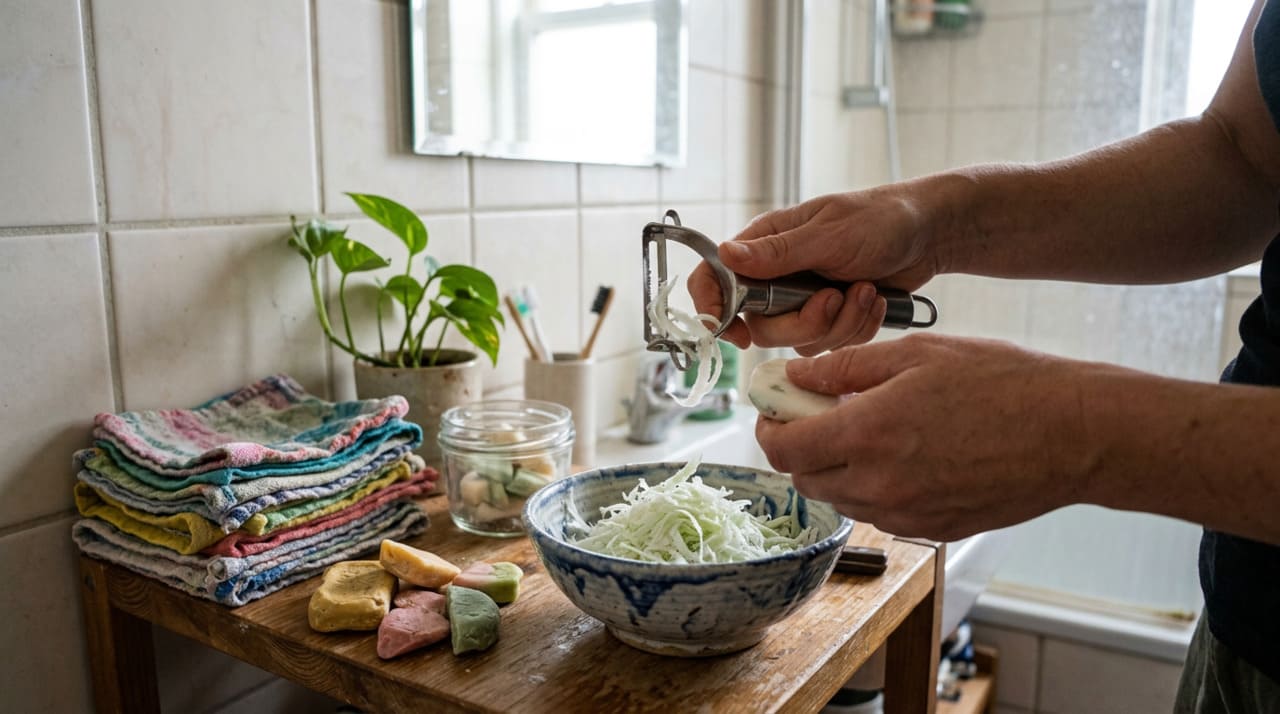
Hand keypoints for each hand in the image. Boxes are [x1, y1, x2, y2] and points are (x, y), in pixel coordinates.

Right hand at [688, 188, 939, 354]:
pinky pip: (829, 345)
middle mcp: (777, 275)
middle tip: (833, 299)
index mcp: (765, 245)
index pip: (715, 279)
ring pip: (797, 341)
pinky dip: (856, 328)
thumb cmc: (879, 218)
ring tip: (864, 290)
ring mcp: (803, 300)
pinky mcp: (830, 318)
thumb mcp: (828, 233)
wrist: (928, 234)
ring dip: (838, 324)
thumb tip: (724, 255)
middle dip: (803, 322)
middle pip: (761, 325)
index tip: (734, 331)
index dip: (714, 309)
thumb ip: (776, 253)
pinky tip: (874, 300)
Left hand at [755, 334, 1096, 540]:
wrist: (1074, 433)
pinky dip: (872, 487)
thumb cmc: (1003, 381)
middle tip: (818, 416)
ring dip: (835, 469)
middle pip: (806, 479)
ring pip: (841, 499)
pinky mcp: (932, 529)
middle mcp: (881, 483)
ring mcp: (907, 513)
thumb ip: (845, 368)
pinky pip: (879, 513)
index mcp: (869, 433)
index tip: (775, 411)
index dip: (769, 430)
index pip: (784, 449)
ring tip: (866, 431)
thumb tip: (795, 376)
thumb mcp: (917, 353)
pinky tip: (901, 456)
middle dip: (799, 448)